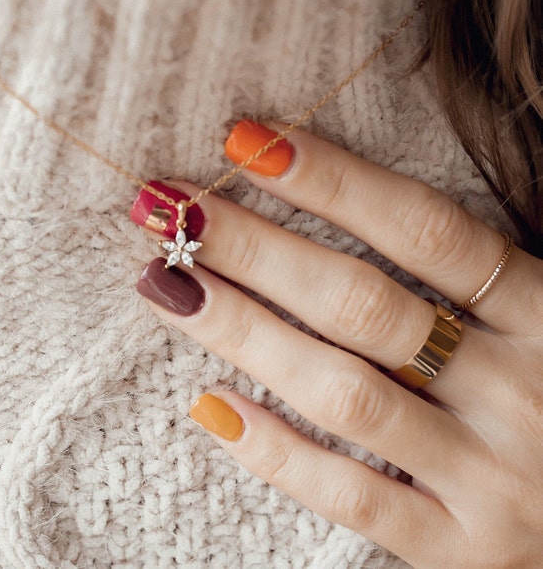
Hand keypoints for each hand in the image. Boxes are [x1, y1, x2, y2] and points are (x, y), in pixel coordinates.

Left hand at [133, 123, 542, 567]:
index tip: (247, 142)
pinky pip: (352, 497)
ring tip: (165, 285)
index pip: (424, 228)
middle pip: (361, 303)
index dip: (332, 179)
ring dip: (242, 333)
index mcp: (542, 315)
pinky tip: (210, 406)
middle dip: (255, 249)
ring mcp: (489, 477)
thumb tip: (327, 192)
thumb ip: (466, 274)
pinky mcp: (461, 550)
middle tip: (172, 211)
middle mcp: (518, 390)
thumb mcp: (537, 320)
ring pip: (341, 393)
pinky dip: (277, 452)